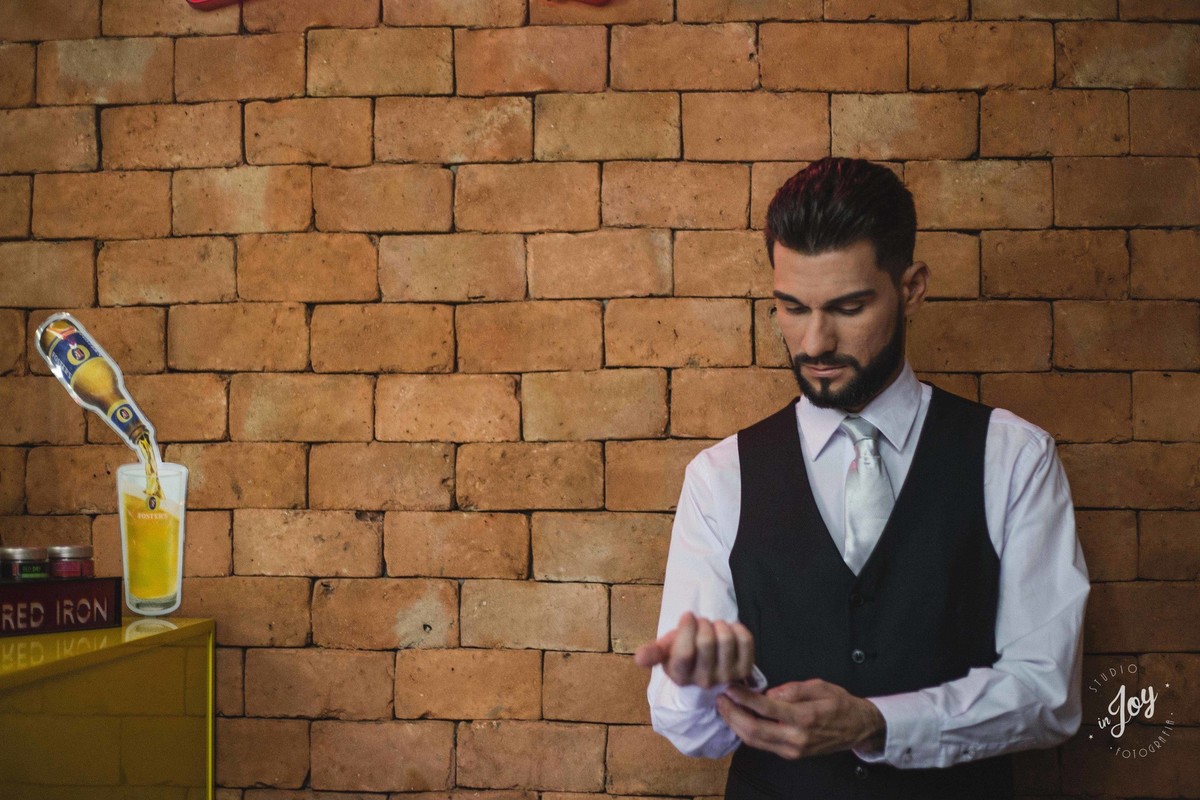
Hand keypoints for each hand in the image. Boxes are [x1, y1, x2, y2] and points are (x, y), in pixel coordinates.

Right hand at [634, 610, 756, 688]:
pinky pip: (745, 640)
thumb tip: (637, 657)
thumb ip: (652, 653)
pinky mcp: (744, 669)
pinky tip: (729, 631)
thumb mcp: (665, 652)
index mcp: (681, 676)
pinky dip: (737, 628)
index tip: (688, 616)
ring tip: (714, 628)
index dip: (687, 628)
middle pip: (706, 642)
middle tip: (701, 623)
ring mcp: (726, 677)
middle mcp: (704, 681)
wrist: (707, 668)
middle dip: (703, 623)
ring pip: (726, 639)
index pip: (685, 653)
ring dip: (719, 625)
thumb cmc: (683, 654)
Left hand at [715, 678, 886, 759]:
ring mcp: (793, 750)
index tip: (730, 687)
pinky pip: (762, 745)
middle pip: (754, 730)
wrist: (858, 729)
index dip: (744, 698)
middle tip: (720, 699)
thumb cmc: (841, 704)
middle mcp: (796, 738)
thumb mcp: (819, 686)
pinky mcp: (790, 755)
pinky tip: (739, 719)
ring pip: (755, 741)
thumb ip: (792, 689)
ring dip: (736, 725)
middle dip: (732, 714)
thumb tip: (768, 692)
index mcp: (805, 718)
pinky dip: (747, 732)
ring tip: (725, 708)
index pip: (766, 709)